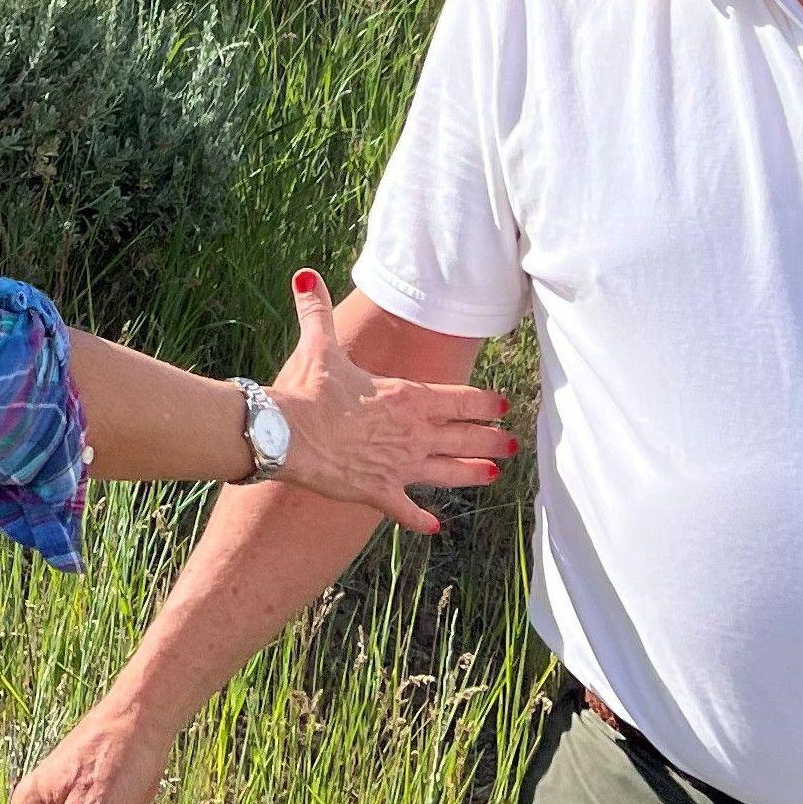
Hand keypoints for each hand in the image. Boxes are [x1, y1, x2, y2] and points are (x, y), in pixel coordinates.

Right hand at [264, 269, 513, 530]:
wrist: (289, 434)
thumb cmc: (310, 390)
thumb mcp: (319, 347)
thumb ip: (317, 311)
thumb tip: (305, 275)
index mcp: (407, 397)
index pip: (459, 399)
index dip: (484, 403)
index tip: (503, 406)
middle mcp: (412, 432)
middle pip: (462, 436)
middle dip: (490, 440)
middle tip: (513, 445)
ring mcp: (399, 465)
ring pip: (447, 472)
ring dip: (472, 473)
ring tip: (494, 476)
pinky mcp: (379, 492)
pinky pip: (406, 510)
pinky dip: (420, 519)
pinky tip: (435, 528)